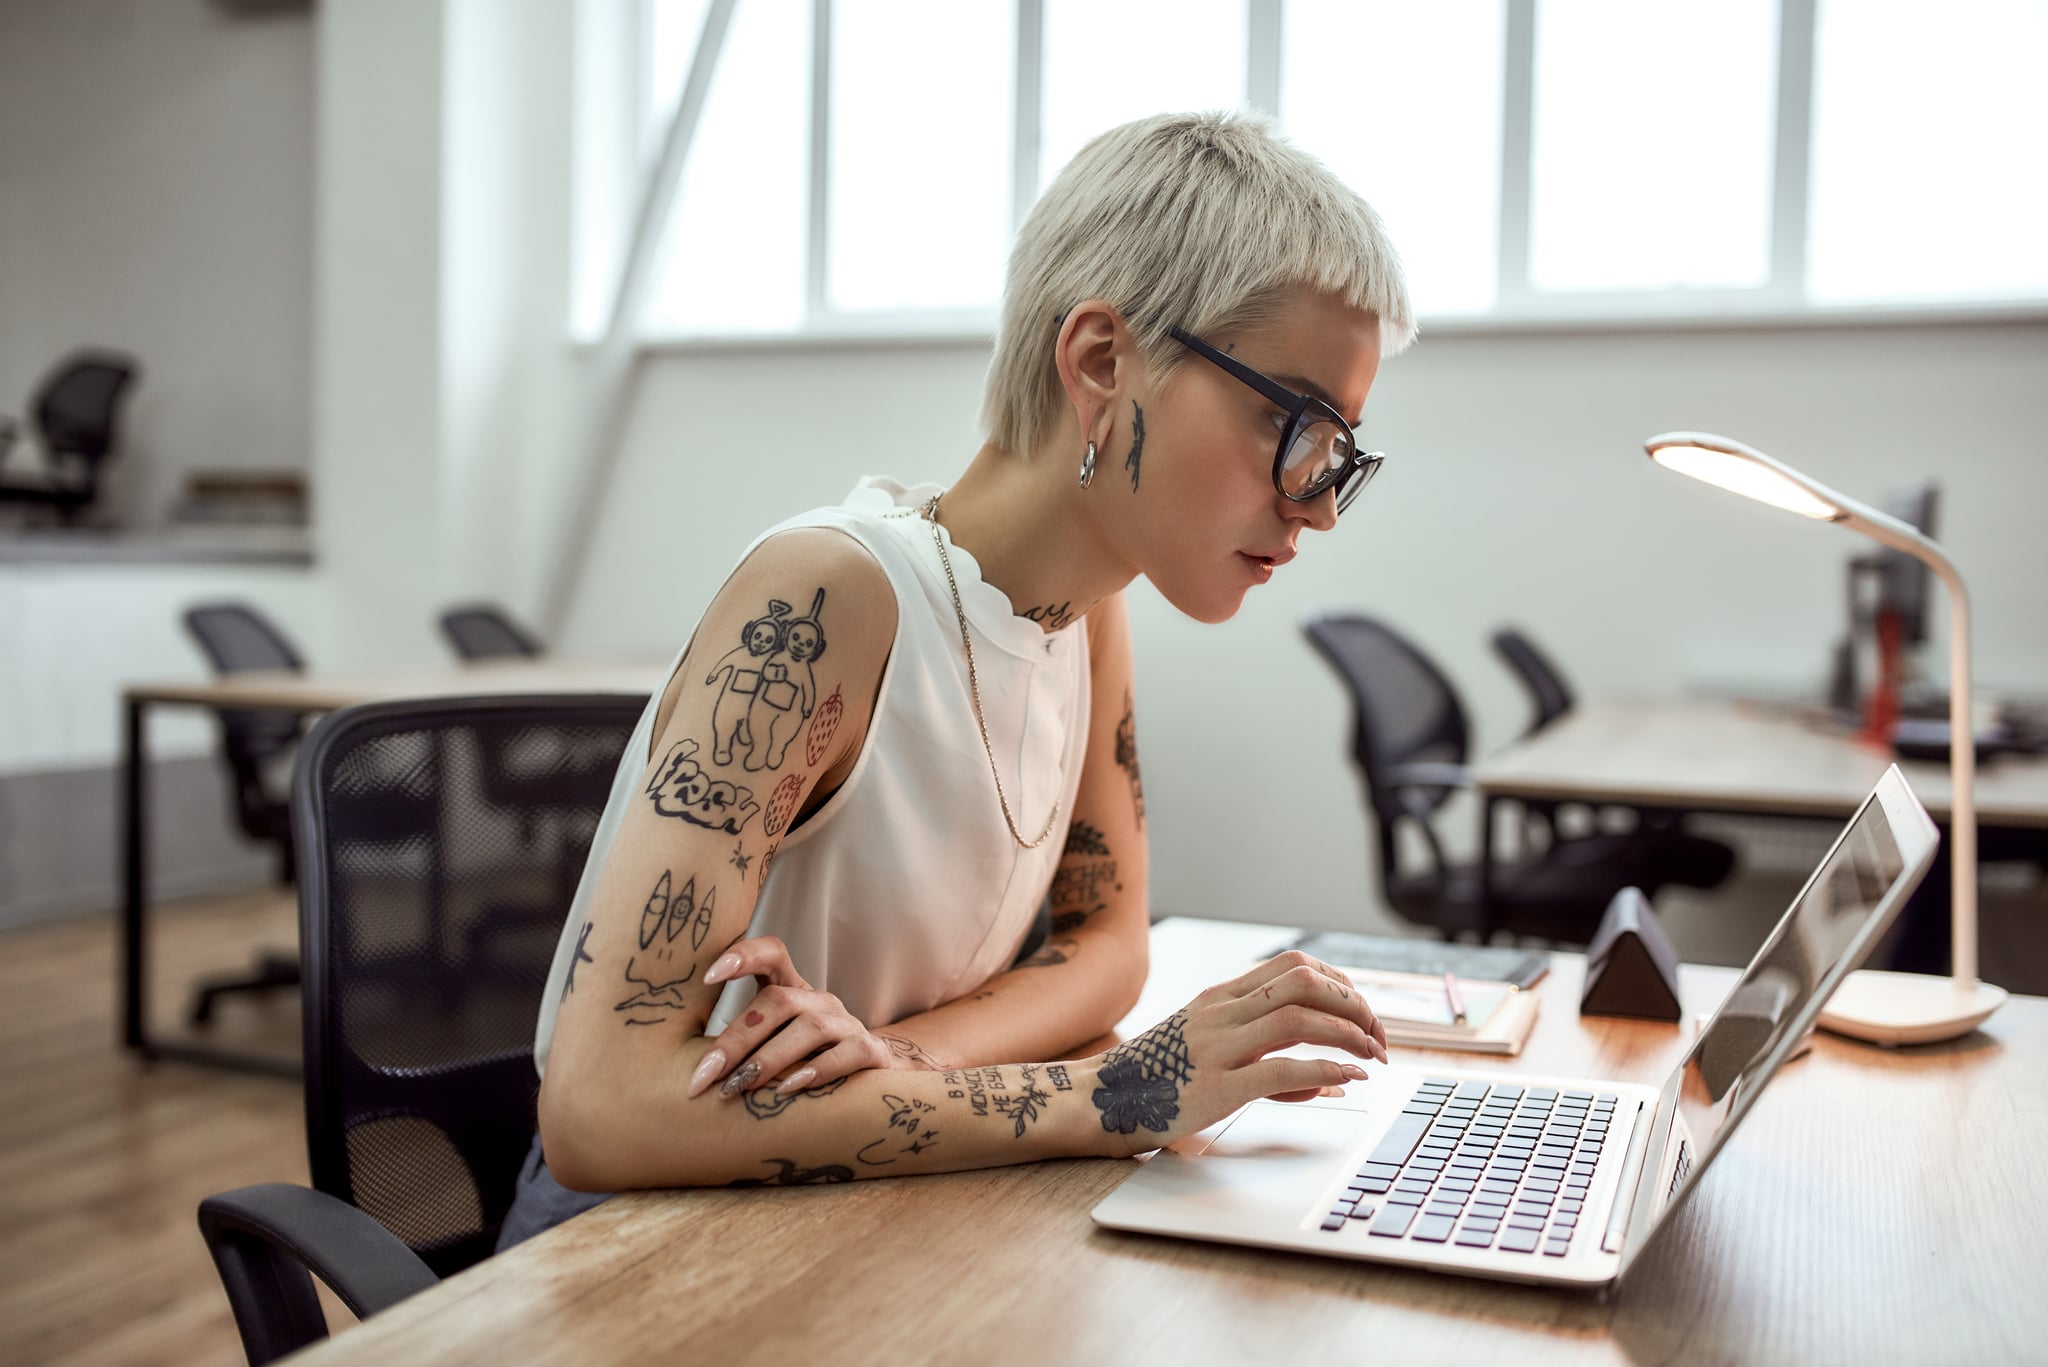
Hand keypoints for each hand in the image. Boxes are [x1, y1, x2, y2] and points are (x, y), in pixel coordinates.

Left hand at [684, 934, 894, 1099]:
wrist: (873, 1076)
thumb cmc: (803, 1060)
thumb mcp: (771, 1043)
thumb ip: (738, 1040)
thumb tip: (670, 1059)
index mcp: (791, 989)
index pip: (771, 952)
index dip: (742, 955)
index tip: (708, 976)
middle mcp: (819, 1000)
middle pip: (776, 1001)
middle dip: (736, 1039)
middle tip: (703, 1076)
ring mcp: (846, 1023)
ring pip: (808, 1028)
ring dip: (768, 1059)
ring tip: (738, 1088)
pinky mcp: (869, 1052)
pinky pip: (846, 1053)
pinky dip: (817, 1070)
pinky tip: (788, 1090)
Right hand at [1084, 951, 1389, 1155]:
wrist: (1094, 1101)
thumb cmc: (1152, 1080)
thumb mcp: (1204, 1050)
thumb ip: (1262, 1056)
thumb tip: (1328, 1081)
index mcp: (1219, 998)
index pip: (1295, 967)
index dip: (1342, 985)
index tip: (1364, 1013)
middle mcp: (1221, 1013)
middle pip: (1305, 983)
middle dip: (1354, 1005)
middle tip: (1380, 1036)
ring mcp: (1217, 1048)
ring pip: (1299, 1019)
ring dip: (1348, 1034)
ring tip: (1373, 1056)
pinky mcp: (1217, 1088)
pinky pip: (1282, 1070)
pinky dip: (1326, 1070)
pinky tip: (1347, 1078)